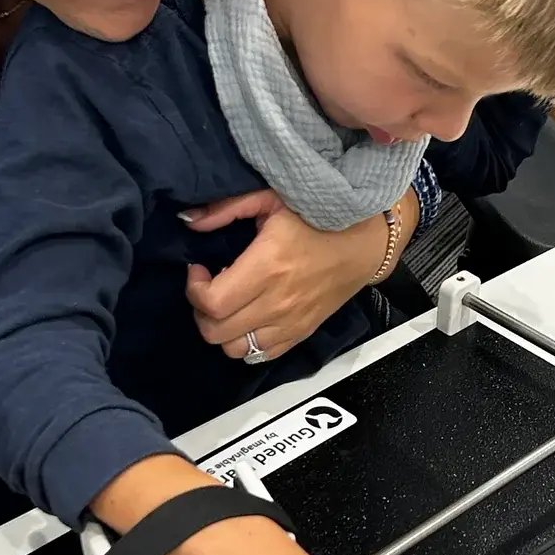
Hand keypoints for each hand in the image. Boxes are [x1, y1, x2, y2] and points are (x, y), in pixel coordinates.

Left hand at [182, 190, 389, 361]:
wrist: (365, 242)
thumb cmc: (319, 216)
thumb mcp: (271, 198)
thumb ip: (226, 208)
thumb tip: (188, 220)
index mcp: (268, 266)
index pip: (212, 303)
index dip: (194, 289)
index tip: (200, 269)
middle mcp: (278, 302)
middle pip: (216, 332)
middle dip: (201, 311)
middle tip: (210, 287)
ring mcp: (291, 322)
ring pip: (235, 350)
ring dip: (222, 330)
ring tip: (228, 304)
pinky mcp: (302, 333)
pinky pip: (261, 356)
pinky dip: (246, 343)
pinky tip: (248, 318)